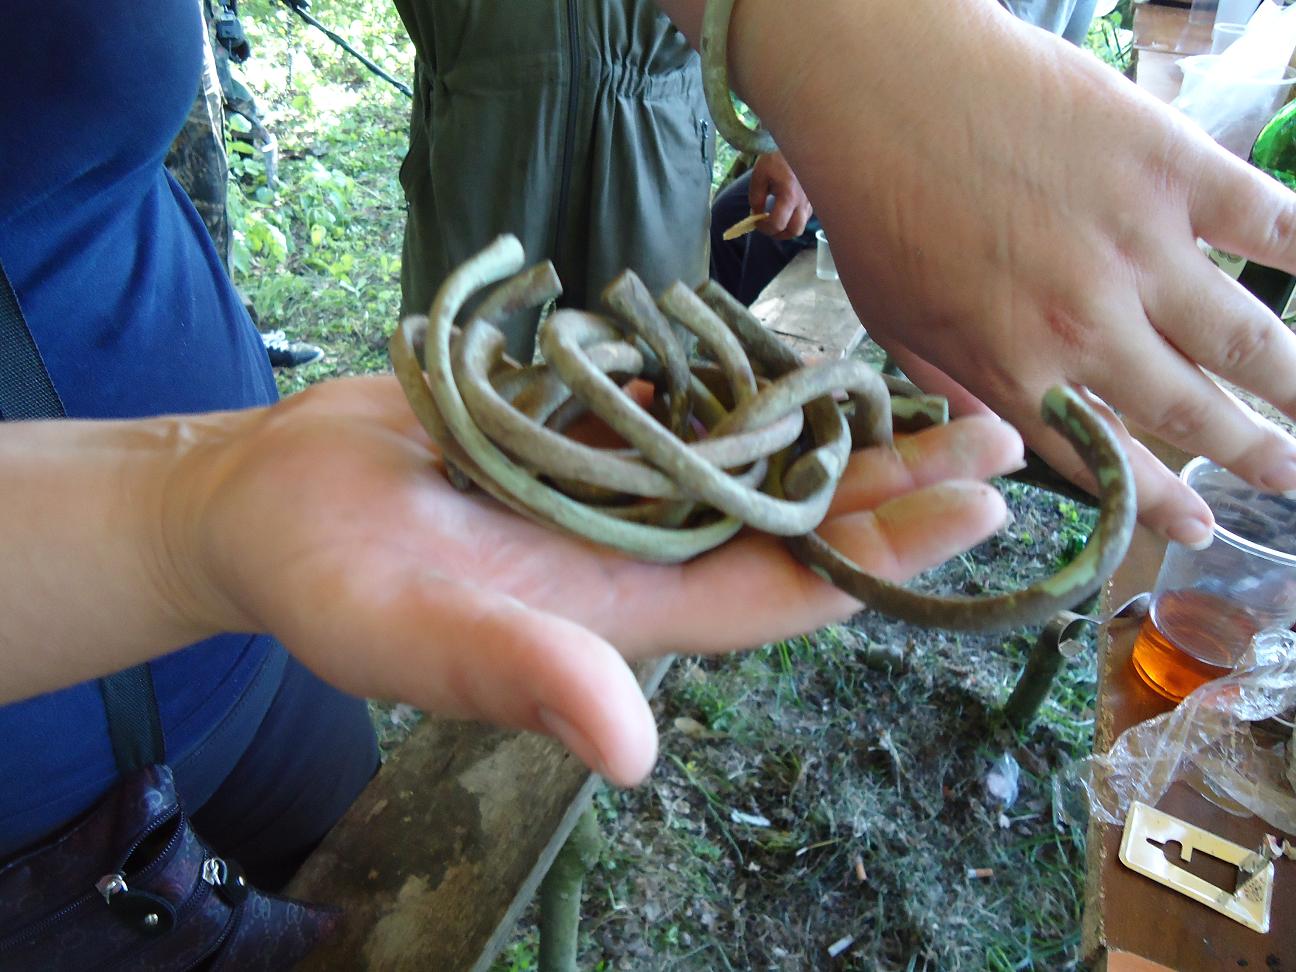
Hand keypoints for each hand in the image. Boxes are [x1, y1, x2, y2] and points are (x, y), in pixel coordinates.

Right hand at [175, 376, 1021, 784]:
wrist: (267, 502)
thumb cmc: (329, 582)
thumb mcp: (414, 634)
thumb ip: (518, 679)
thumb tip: (631, 754)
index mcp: (623, 614)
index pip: (780, 595)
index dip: (878, 561)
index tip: (973, 513)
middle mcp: (641, 552)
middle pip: (792, 524)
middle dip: (893, 485)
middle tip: (999, 430)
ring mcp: (616, 489)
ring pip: (750, 461)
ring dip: (833, 427)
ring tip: (921, 380)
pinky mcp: (581, 434)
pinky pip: (683, 410)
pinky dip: (743, 385)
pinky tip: (799, 352)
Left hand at [720, 0, 1295, 547]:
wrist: (884, 87)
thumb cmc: (877, 204)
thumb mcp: (894, 326)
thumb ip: (958, 386)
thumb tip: (1003, 434)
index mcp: (1014, 372)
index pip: (1107, 459)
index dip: (1161, 502)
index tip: (1201, 528)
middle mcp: (1086, 328)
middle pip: (1190, 410)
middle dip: (1251, 454)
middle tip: (1288, 478)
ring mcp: (1136, 248)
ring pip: (1244, 339)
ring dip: (1293, 386)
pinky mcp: (1168, 169)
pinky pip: (1267, 223)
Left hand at [749, 151, 812, 239]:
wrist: (797, 141)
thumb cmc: (775, 157)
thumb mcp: (759, 176)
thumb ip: (756, 198)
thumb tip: (756, 215)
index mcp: (789, 196)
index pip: (777, 225)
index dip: (764, 228)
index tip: (756, 222)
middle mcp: (803, 201)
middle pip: (794, 231)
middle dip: (779, 234)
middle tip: (767, 227)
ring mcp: (811, 200)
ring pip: (802, 224)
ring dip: (788, 227)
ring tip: (776, 218)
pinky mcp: (814, 197)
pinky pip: (806, 214)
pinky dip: (795, 217)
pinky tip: (786, 208)